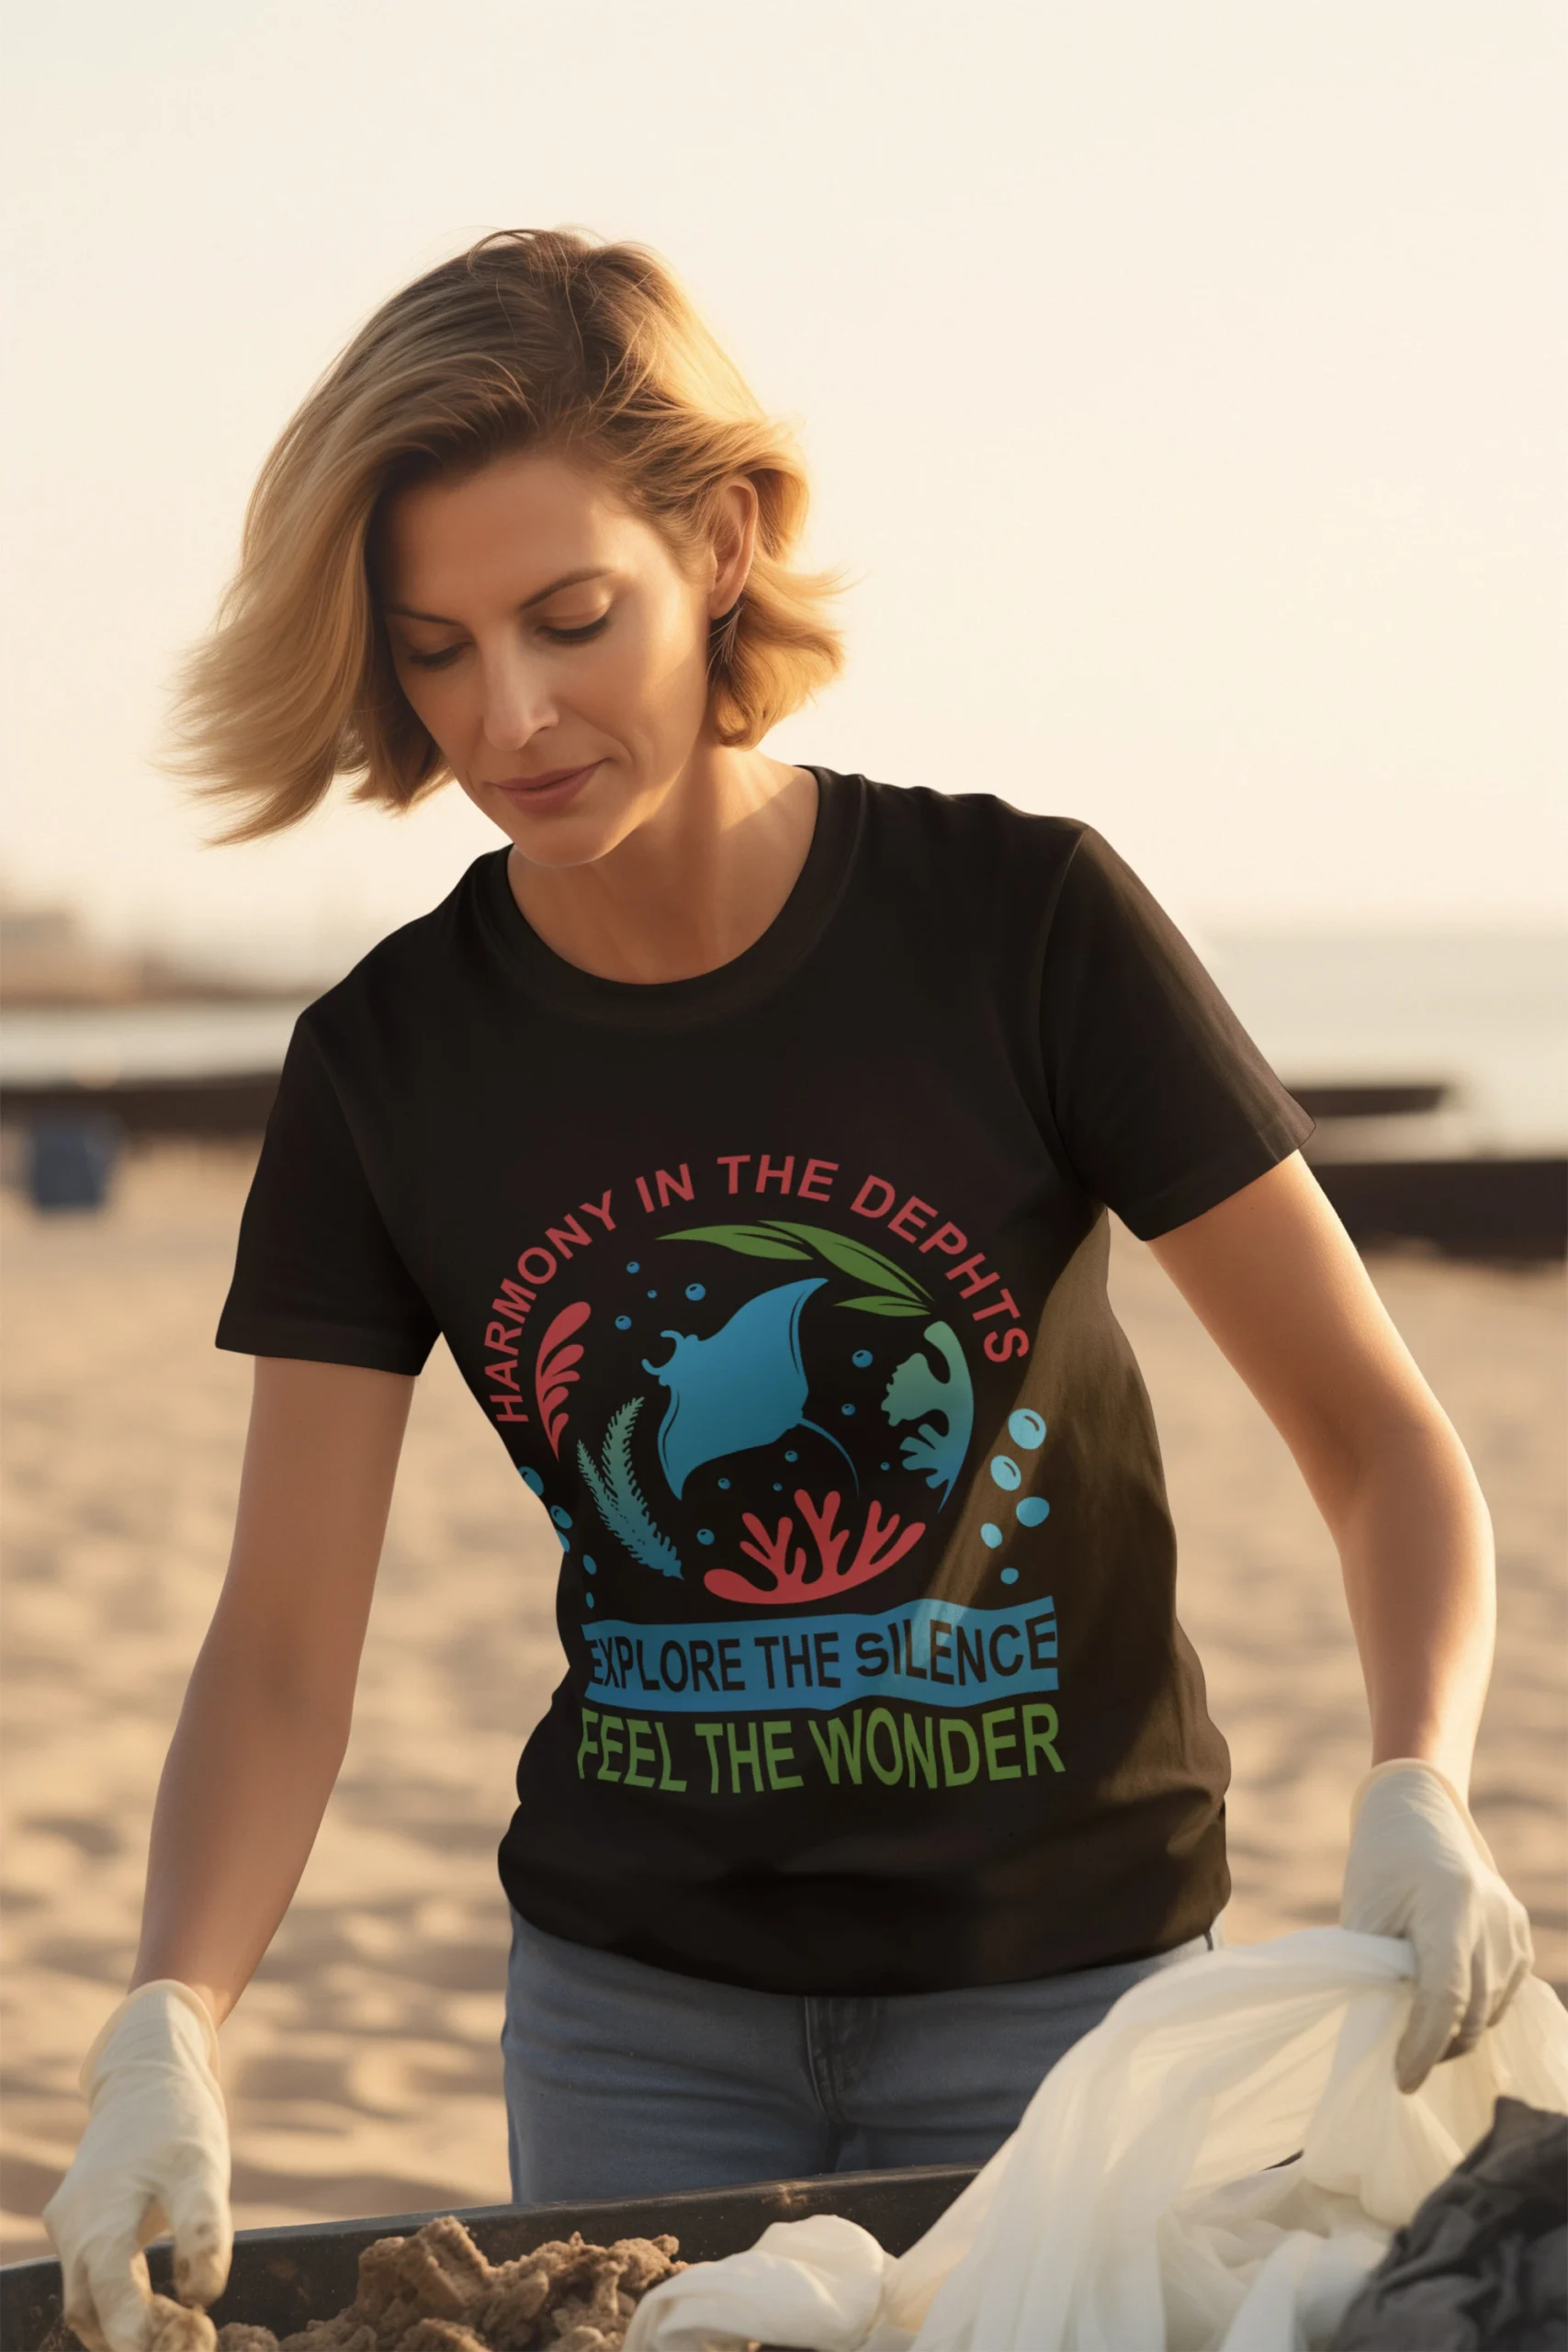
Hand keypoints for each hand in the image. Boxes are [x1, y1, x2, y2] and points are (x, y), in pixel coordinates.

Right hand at [44, 1982, 230, 2351]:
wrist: (147, 2073)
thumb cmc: (178, 2119)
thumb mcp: (203, 2167)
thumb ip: (204, 2230)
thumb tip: (201, 2297)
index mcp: (100, 2217)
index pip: (108, 2298)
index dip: (142, 2333)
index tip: (191, 2340)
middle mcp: (73, 2229)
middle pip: (92, 2311)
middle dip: (137, 2339)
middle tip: (195, 2339)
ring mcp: (68, 2227)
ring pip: (85, 2302)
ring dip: (125, 2326)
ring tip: (182, 2327)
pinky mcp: (76, 2223)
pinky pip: (87, 2279)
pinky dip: (116, 2303)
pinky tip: (156, 2307)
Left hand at [1341, 1758, 1533, 2092]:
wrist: (1418, 1816)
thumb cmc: (1379, 1866)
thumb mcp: (1365, 1914)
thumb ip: (1377, 1972)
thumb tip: (1386, 2036)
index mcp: (1449, 1903)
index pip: (1445, 1993)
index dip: (1424, 2044)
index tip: (1402, 2079)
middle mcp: (1492, 1916)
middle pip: (1473, 2010)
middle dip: (1438, 2046)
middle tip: (1402, 2064)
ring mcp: (1512, 1925)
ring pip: (1492, 2009)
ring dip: (1458, 2032)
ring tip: (1420, 2035)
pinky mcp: (1521, 1934)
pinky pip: (1505, 1993)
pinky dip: (1478, 2011)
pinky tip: (1448, 2009)